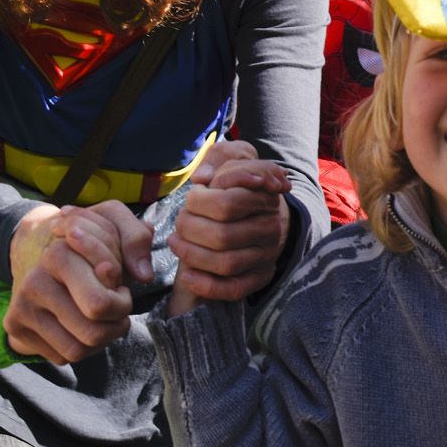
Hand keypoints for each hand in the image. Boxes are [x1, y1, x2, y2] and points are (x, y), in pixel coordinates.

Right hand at [4, 204, 139, 363]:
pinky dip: (80, 348)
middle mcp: (35, 280)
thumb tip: (143, 275)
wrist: (42, 252)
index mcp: (59, 254)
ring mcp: (22, 305)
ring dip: (100, 339)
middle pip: (92, 331)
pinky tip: (80, 325)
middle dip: (115, 325)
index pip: (102, 303)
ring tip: (100, 316)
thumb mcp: (116, 227)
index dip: (122, 300)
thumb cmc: (91, 247)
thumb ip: (136, 239)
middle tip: (116, 307)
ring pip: (78, 349)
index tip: (117, 285)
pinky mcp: (14, 326)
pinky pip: (61, 356)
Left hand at [167, 141, 292, 311]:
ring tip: (176, 243)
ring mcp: (267, 254)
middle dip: (189, 229)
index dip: (199, 202)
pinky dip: (206, 285)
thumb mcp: (233, 158)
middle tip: (180, 221)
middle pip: (222, 236)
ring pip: (226, 264)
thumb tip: (202, 179)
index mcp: (265, 196)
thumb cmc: (239, 183)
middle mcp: (271, 227)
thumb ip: (218, 158)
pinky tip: (187, 275)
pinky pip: (234, 289)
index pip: (228, 203)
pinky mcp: (260, 275)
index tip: (193, 196)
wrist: (262, 211)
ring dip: (191, 255)